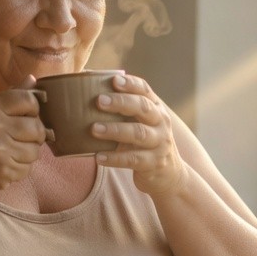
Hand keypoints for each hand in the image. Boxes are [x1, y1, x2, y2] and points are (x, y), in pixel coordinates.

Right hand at [0, 80, 46, 203]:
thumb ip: (7, 98)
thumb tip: (33, 78)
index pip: (28, 99)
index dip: (34, 108)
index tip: (28, 116)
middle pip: (37, 127)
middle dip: (35, 135)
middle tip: (22, 139)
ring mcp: (0, 151)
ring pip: (35, 151)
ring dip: (26, 154)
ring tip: (8, 154)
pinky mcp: (3, 172)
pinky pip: (27, 169)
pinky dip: (19, 170)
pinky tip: (3, 167)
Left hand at [92, 73, 187, 197]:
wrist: (168, 175)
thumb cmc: (145, 144)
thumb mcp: (141, 124)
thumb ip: (123, 112)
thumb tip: (88, 94)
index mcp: (156, 108)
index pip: (145, 90)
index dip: (130, 84)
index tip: (114, 80)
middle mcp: (161, 123)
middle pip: (143, 108)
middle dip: (121, 103)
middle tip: (99, 101)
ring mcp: (160, 143)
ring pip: (138, 133)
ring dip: (115, 130)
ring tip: (94, 129)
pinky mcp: (154, 163)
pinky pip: (133, 159)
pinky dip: (114, 158)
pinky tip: (98, 157)